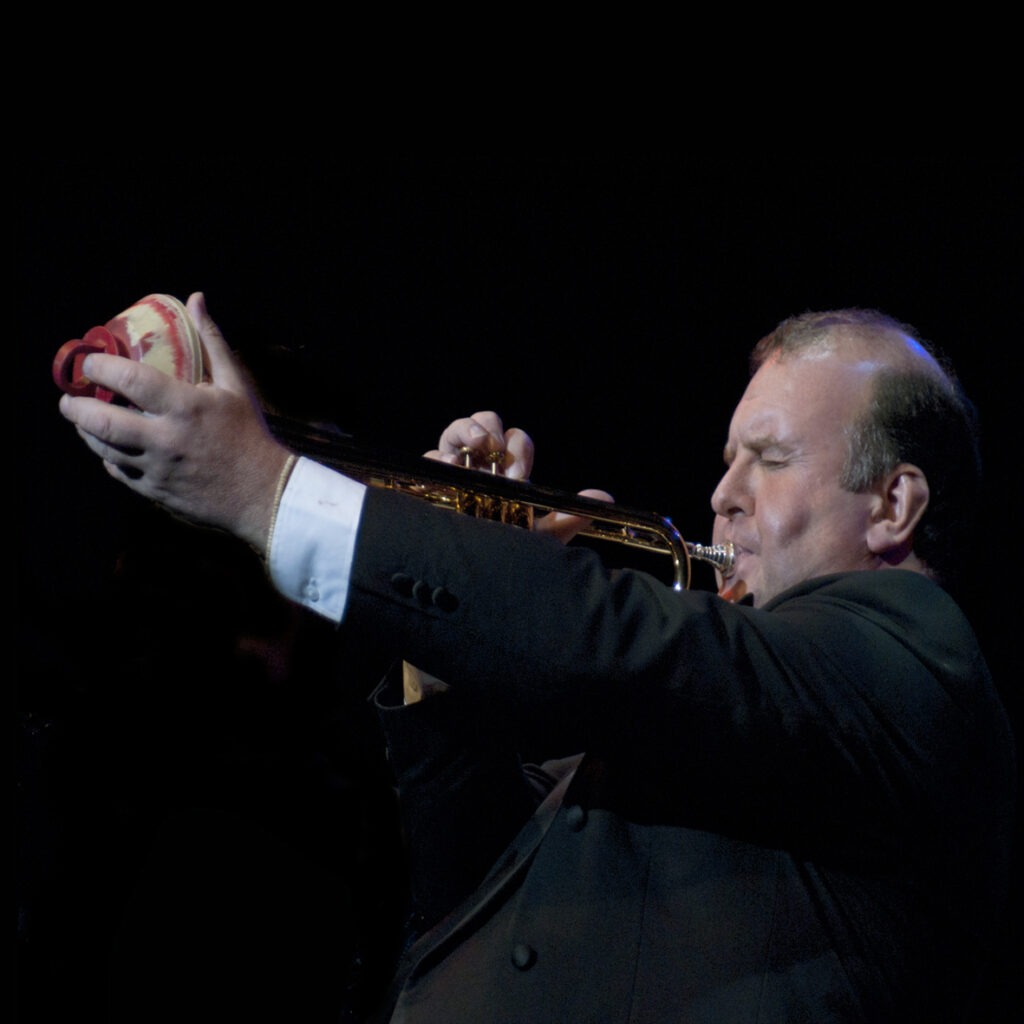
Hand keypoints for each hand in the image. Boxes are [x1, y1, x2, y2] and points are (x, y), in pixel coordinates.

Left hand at [57, 292, 292, 554]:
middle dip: (75, 406)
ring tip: (83, 420)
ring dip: (86, 431)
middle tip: (69, 398)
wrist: (263, 492)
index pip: (129, 380)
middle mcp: (167, 438)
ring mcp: (158, 468)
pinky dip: (108, 456)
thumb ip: (212, 341)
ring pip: (103, 448)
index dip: (100, 367)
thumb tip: (196, 299)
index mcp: (186, 407)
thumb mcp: (236, 384)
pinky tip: (112, 447)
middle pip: (101, 421)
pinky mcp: (156, 491)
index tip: (90, 361)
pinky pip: (118, 472)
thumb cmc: (249, 433)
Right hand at [424, 411, 612, 544]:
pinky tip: (450, 467)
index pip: (513, 441)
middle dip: (488, 425)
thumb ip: (568, 517)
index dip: (518, 448)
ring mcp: (452, 474)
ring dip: (465, 431)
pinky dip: (439, 457)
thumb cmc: (507, 553)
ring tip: (475, 447)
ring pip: (454, 434)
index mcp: (504, 473)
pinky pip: (430, 460)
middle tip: (492, 445)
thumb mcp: (539, 537)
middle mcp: (478, 468)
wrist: (475, 581)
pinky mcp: (431, 487)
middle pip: (481, 424)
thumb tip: (603, 497)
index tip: (519, 473)